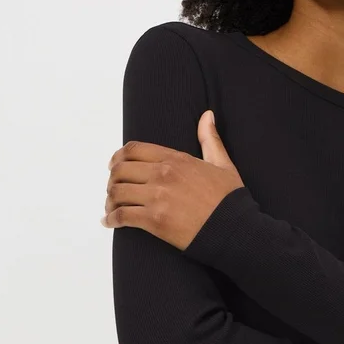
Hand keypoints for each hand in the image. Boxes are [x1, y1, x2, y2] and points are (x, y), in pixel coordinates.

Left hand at [101, 110, 244, 249]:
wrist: (235, 229)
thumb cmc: (230, 199)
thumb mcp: (223, 164)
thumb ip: (210, 139)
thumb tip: (207, 115)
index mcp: (176, 159)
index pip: (134, 149)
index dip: (118, 157)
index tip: (114, 166)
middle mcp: (162, 174)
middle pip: (120, 170)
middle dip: (112, 179)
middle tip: (113, 189)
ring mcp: (157, 197)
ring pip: (117, 192)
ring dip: (110, 200)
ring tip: (110, 207)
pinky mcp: (154, 220)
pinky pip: (121, 216)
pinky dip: (111, 219)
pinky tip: (108, 222)